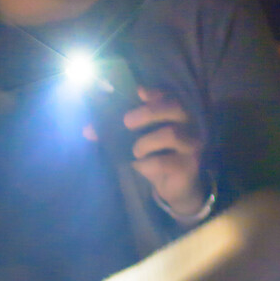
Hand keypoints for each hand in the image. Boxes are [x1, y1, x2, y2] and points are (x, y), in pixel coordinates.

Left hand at [87, 87, 206, 217]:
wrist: (175, 187)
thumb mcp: (138, 141)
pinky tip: (141, 166)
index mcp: (176, 114)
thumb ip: (118, 131)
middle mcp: (189, 124)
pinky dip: (147, 163)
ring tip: (136, 151)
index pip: (169, 95)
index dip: (155, 92)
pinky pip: (165, 161)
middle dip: (147, 112)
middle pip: (174, 107)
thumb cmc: (156, 157)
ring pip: (170, 134)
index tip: (138, 93)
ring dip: (145, 142)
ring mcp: (192, 144)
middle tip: (127, 122)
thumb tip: (88, 129)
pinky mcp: (189, 165)